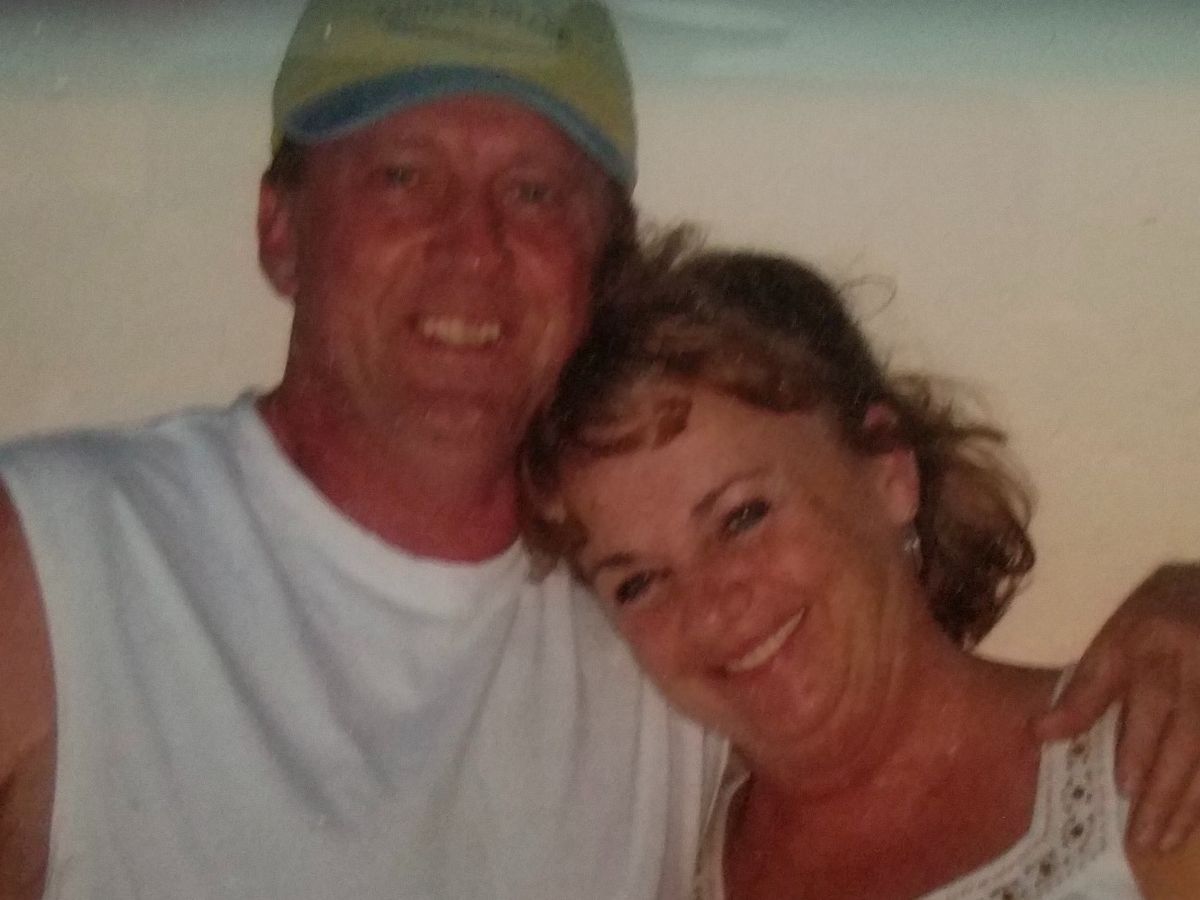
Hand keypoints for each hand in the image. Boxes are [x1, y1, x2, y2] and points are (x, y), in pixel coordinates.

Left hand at [1037, 563, 1199, 851]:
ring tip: (1164, 841)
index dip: (1138, 746)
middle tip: (1141, 837)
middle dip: (1163, 790)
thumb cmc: (1157, 618)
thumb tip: (1041, 732)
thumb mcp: (1114, 637)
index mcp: (1154, 644)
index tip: (1124, 787)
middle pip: (1185, 738)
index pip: (1147, 700)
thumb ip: (1084, 688)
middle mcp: (1194, 668)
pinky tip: (1194, 821)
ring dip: (1189, 803)